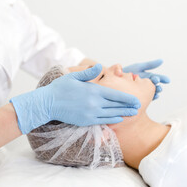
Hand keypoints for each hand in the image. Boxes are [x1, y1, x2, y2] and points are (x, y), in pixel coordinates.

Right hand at [10, 64, 140, 133]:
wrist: (48, 103)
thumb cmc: (61, 88)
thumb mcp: (75, 76)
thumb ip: (89, 73)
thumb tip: (100, 66)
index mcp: (94, 90)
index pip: (115, 95)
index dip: (127, 98)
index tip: (136, 99)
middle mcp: (94, 103)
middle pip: (116, 105)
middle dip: (128, 107)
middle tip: (139, 107)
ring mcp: (90, 113)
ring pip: (111, 114)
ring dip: (123, 114)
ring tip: (133, 114)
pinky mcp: (85, 121)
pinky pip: (102, 121)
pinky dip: (112, 120)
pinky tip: (118, 119)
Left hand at [123, 59, 169, 99]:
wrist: (115, 78)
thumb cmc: (127, 71)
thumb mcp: (139, 67)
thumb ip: (150, 65)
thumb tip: (161, 61)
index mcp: (147, 77)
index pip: (157, 78)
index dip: (162, 79)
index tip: (167, 80)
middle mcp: (145, 84)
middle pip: (155, 87)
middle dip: (158, 87)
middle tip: (160, 88)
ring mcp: (141, 91)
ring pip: (151, 93)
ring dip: (155, 93)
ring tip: (157, 92)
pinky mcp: (137, 96)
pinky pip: (144, 98)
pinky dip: (149, 98)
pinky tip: (152, 97)